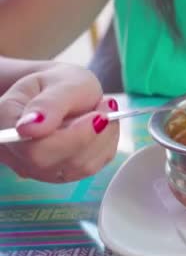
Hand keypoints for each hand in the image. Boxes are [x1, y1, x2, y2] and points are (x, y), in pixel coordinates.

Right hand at [0, 63, 119, 182]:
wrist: (59, 91)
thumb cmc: (57, 83)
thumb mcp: (56, 82)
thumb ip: (47, 104)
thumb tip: (30, 129)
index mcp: (5, 126)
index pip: (35, 149)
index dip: (71, 137)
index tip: (98, 115)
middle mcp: (18, 155)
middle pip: (58, 163)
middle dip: (91, 134)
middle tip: (106, 105)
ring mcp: (40, 169)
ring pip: (80, 167)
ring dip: (102, 138)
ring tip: (104, 109)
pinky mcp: (64, 173)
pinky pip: (93, 166)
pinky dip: (105, 143)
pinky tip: (103, 124)